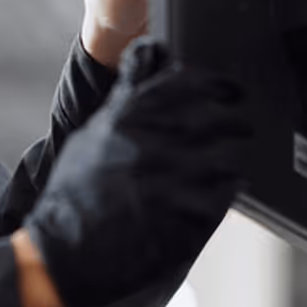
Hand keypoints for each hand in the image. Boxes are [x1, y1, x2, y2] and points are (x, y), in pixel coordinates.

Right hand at [24, 39, 250, 306]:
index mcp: (128, 118)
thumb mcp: (92, 134)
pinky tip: (221, 194)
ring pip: (227, 159)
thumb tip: (150, 53)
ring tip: (227, 168)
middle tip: (242, 129)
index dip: (218, 84)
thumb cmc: (75, 194)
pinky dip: (227, 192)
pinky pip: (225, 196)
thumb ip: (127, 95)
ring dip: (231, 161)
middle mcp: (152, 143)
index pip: (189, 83)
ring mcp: (172, 181)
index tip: (231, 91)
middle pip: (217, 121)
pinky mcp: (185, 216)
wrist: (64, 254)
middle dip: (235, 125)